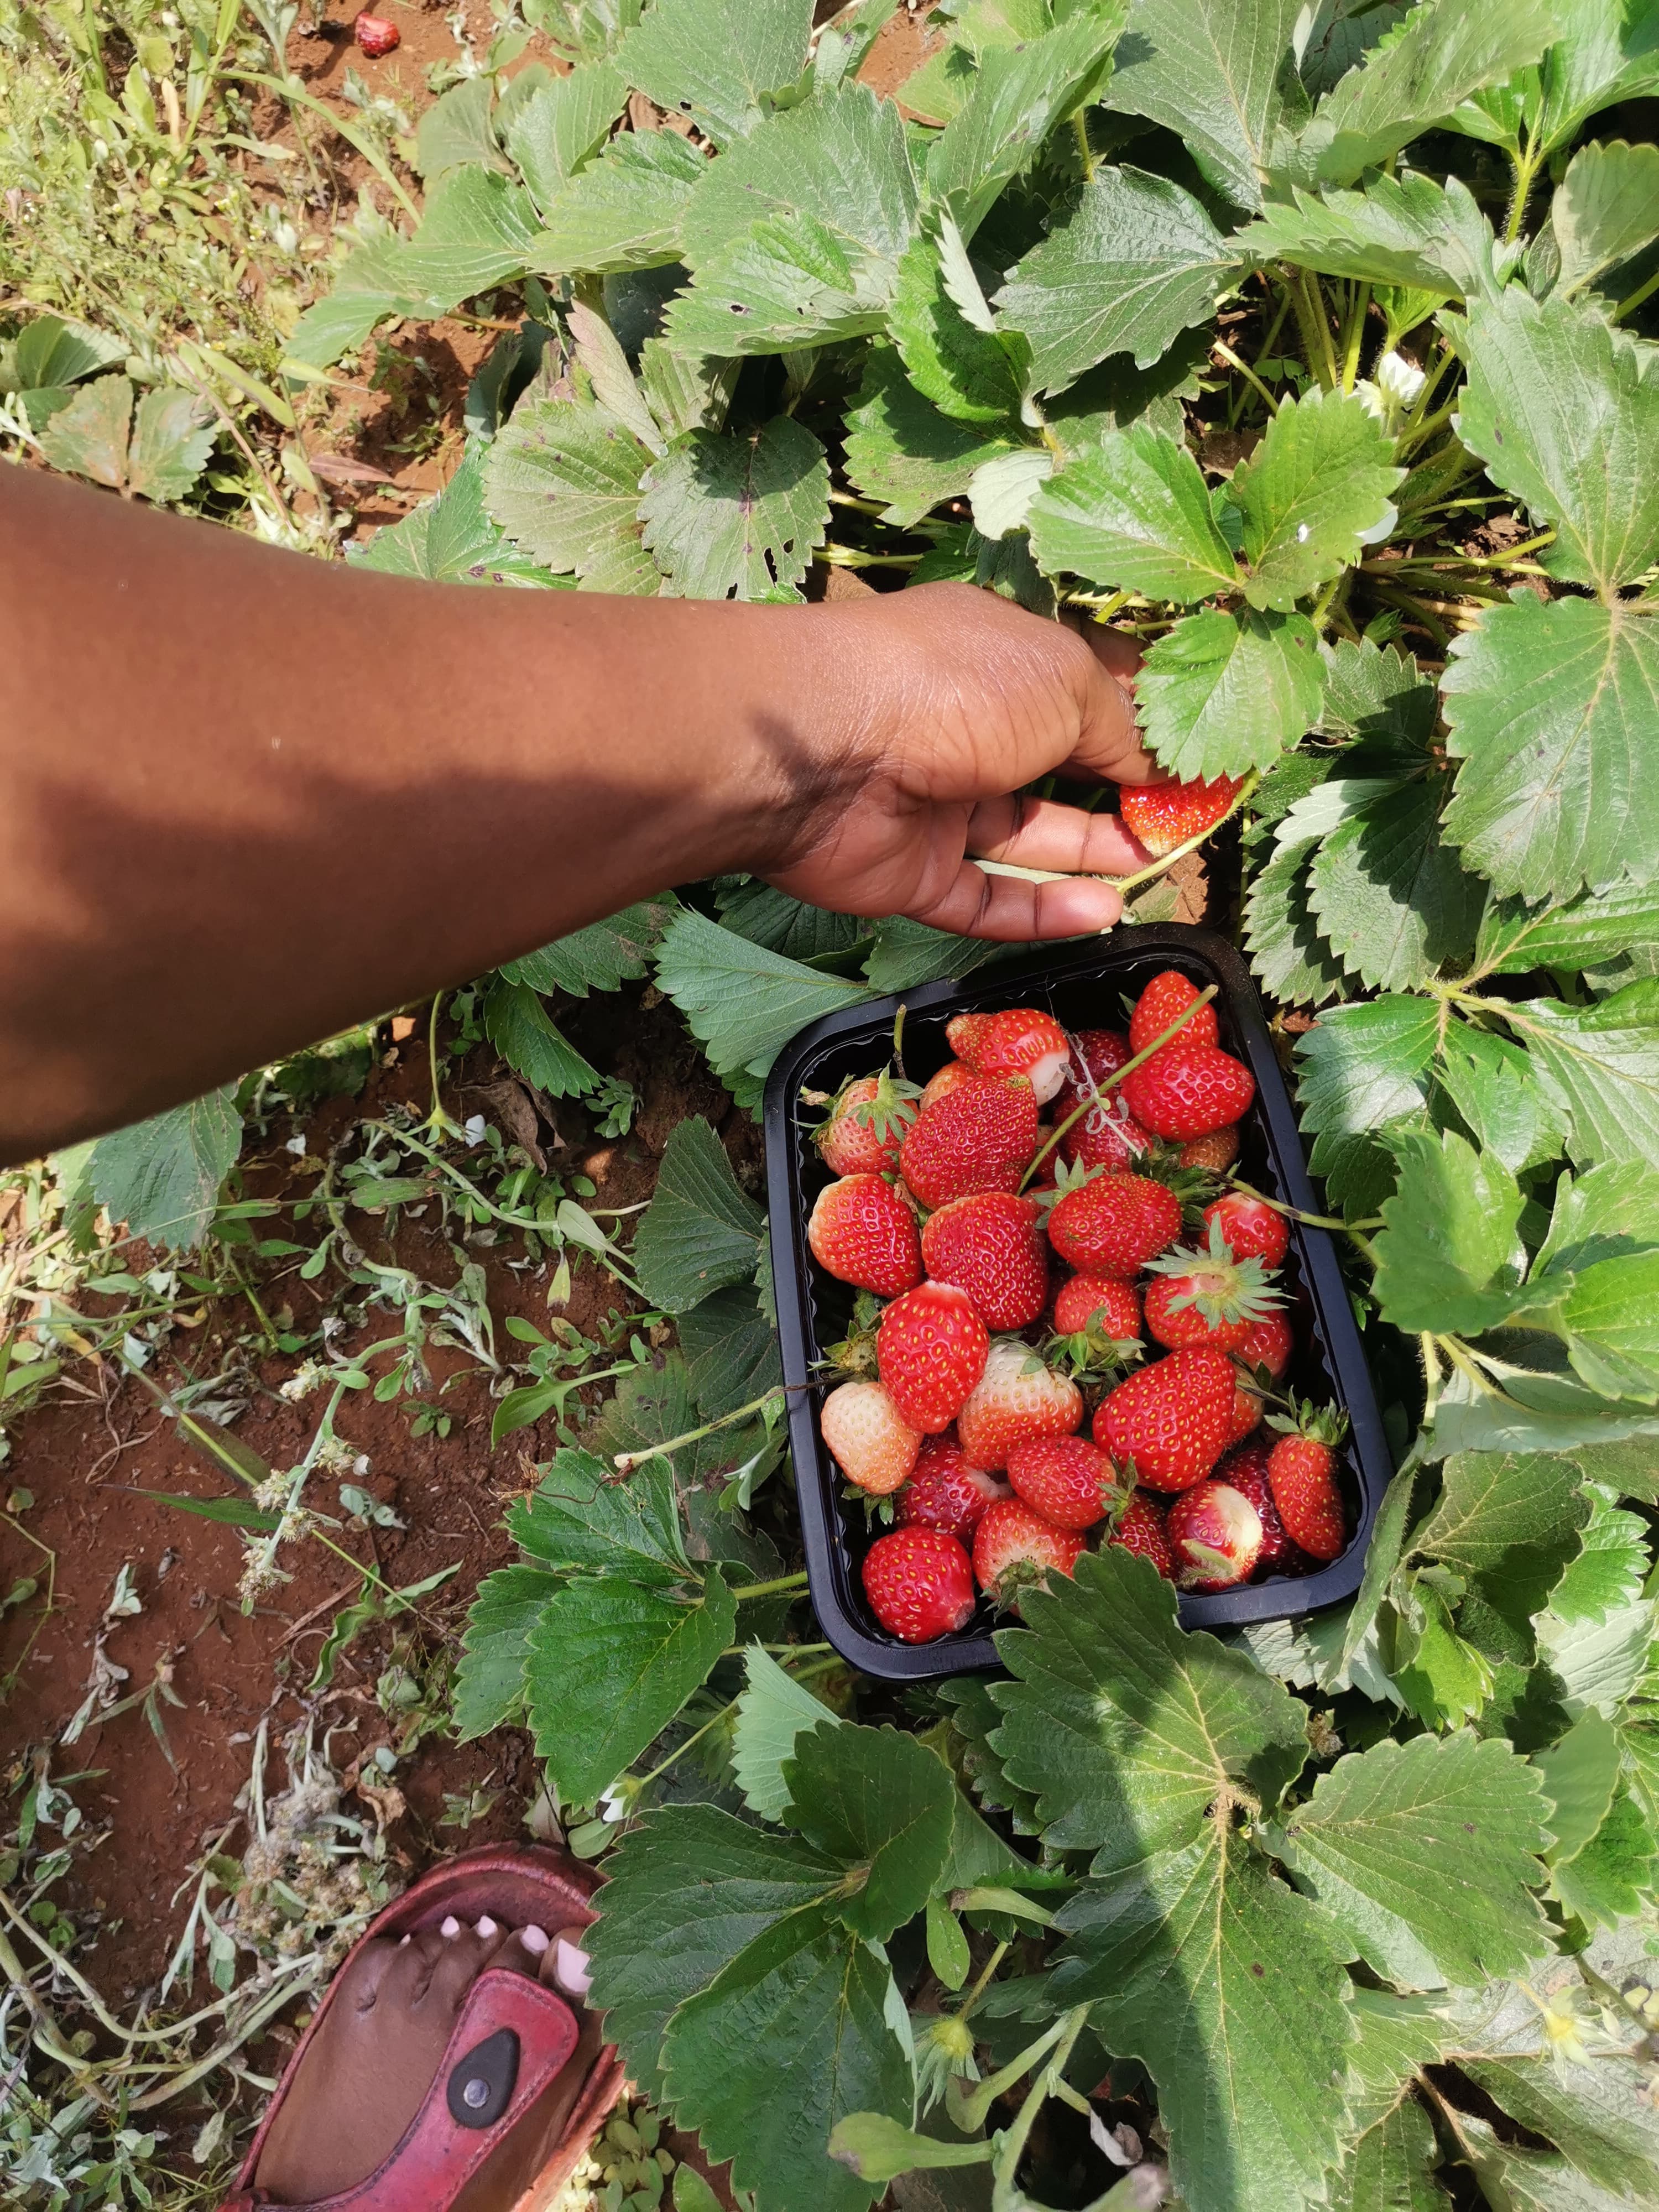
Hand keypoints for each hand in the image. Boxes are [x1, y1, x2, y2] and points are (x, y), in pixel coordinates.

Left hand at [764, 582, 1158, 939]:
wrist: (821, 747)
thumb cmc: (952, 685)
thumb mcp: (1064, 681)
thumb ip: (1121, 726)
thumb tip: (1161, 767)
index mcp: (997, 658)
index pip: (1082, 687)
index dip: (1140, 722)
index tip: (1199, 758)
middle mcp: (966, 726)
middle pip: (1059, 768)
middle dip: (1124, 795)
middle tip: (1188, 824)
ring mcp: (936, 802)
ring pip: (1026, 839)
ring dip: (1092, 856)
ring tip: (1157, 868)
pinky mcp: (911, 872)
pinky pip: (985, 899)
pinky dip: (1042, 911)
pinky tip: (1103, 913)